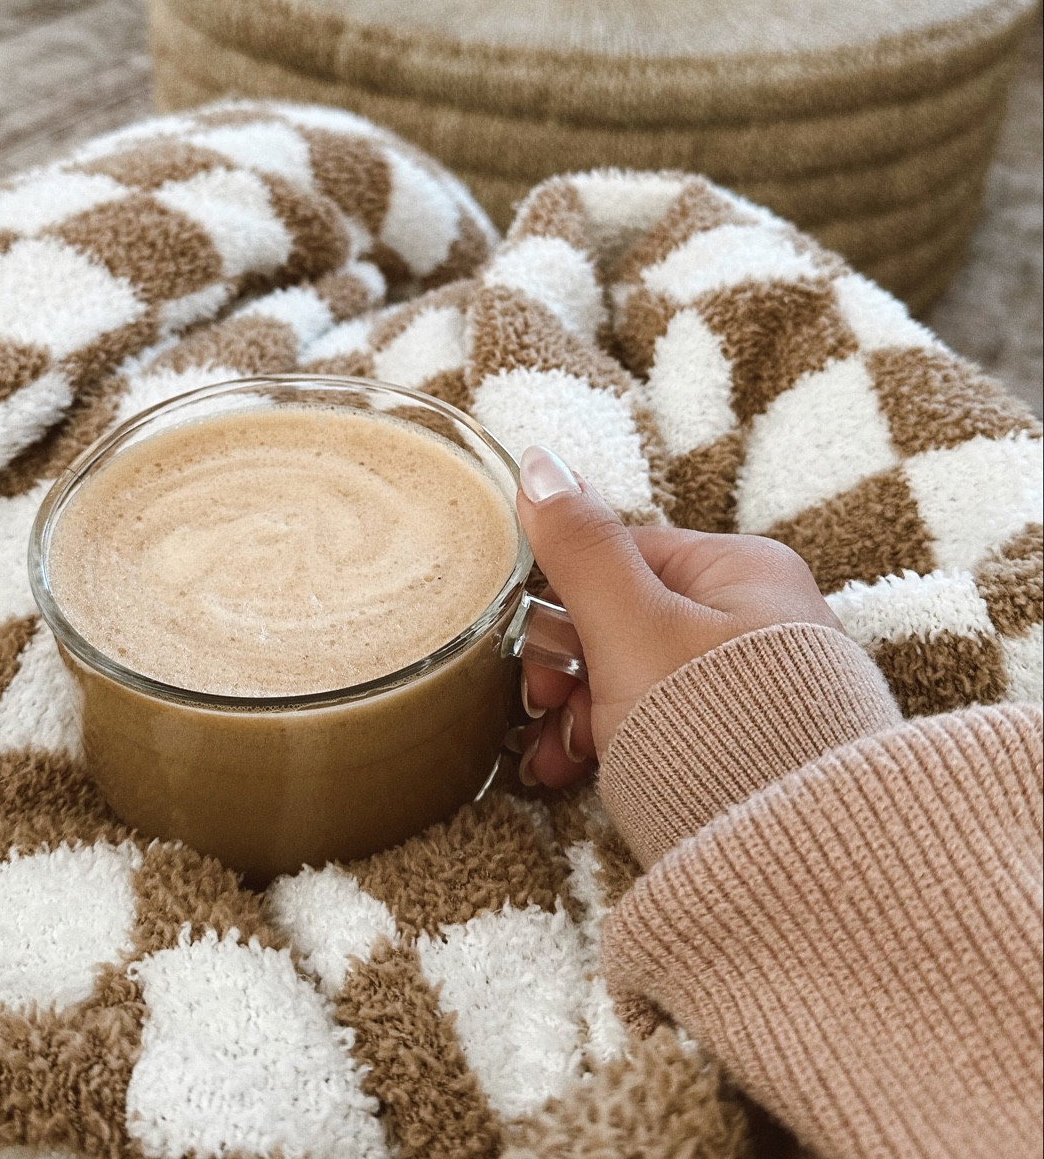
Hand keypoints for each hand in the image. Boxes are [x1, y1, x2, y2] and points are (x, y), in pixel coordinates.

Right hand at [514, 445, 841, 788]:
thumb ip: (582, 549)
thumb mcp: (631, 629)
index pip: (625, 555)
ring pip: (639, 678)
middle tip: (543, 714)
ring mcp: (760, 684)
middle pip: (628, 620)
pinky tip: (584, 776)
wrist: (792, 864)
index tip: (534, 658)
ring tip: (554, 762)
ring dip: (583, 714)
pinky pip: (666, 725)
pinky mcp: (754, 745)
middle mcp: (760, 617)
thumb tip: (541, 463)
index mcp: (743, 569)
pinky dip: (618, 745)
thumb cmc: (717, 732)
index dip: (564, 603)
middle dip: (569, 671)